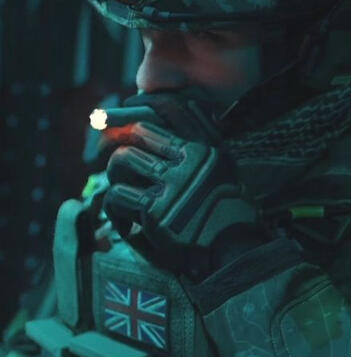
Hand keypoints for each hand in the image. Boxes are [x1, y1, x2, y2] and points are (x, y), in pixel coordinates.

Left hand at [102, 95, 265, 277]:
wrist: (234, 251)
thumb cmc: (231, 214)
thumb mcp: (226, 171)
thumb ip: (205, 147)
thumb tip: (181, 123)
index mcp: (206, 148)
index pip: (172, 109)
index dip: (142, 105)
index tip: (124, 114)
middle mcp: (190, 160)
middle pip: (139, 131)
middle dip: (121, 142)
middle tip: (111, 154)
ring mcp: (172, 183)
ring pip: (123, 159)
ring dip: (116, 175)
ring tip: (122, 191)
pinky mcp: (155, 209)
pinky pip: (118, 196)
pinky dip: (114, 209)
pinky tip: (124, 220)